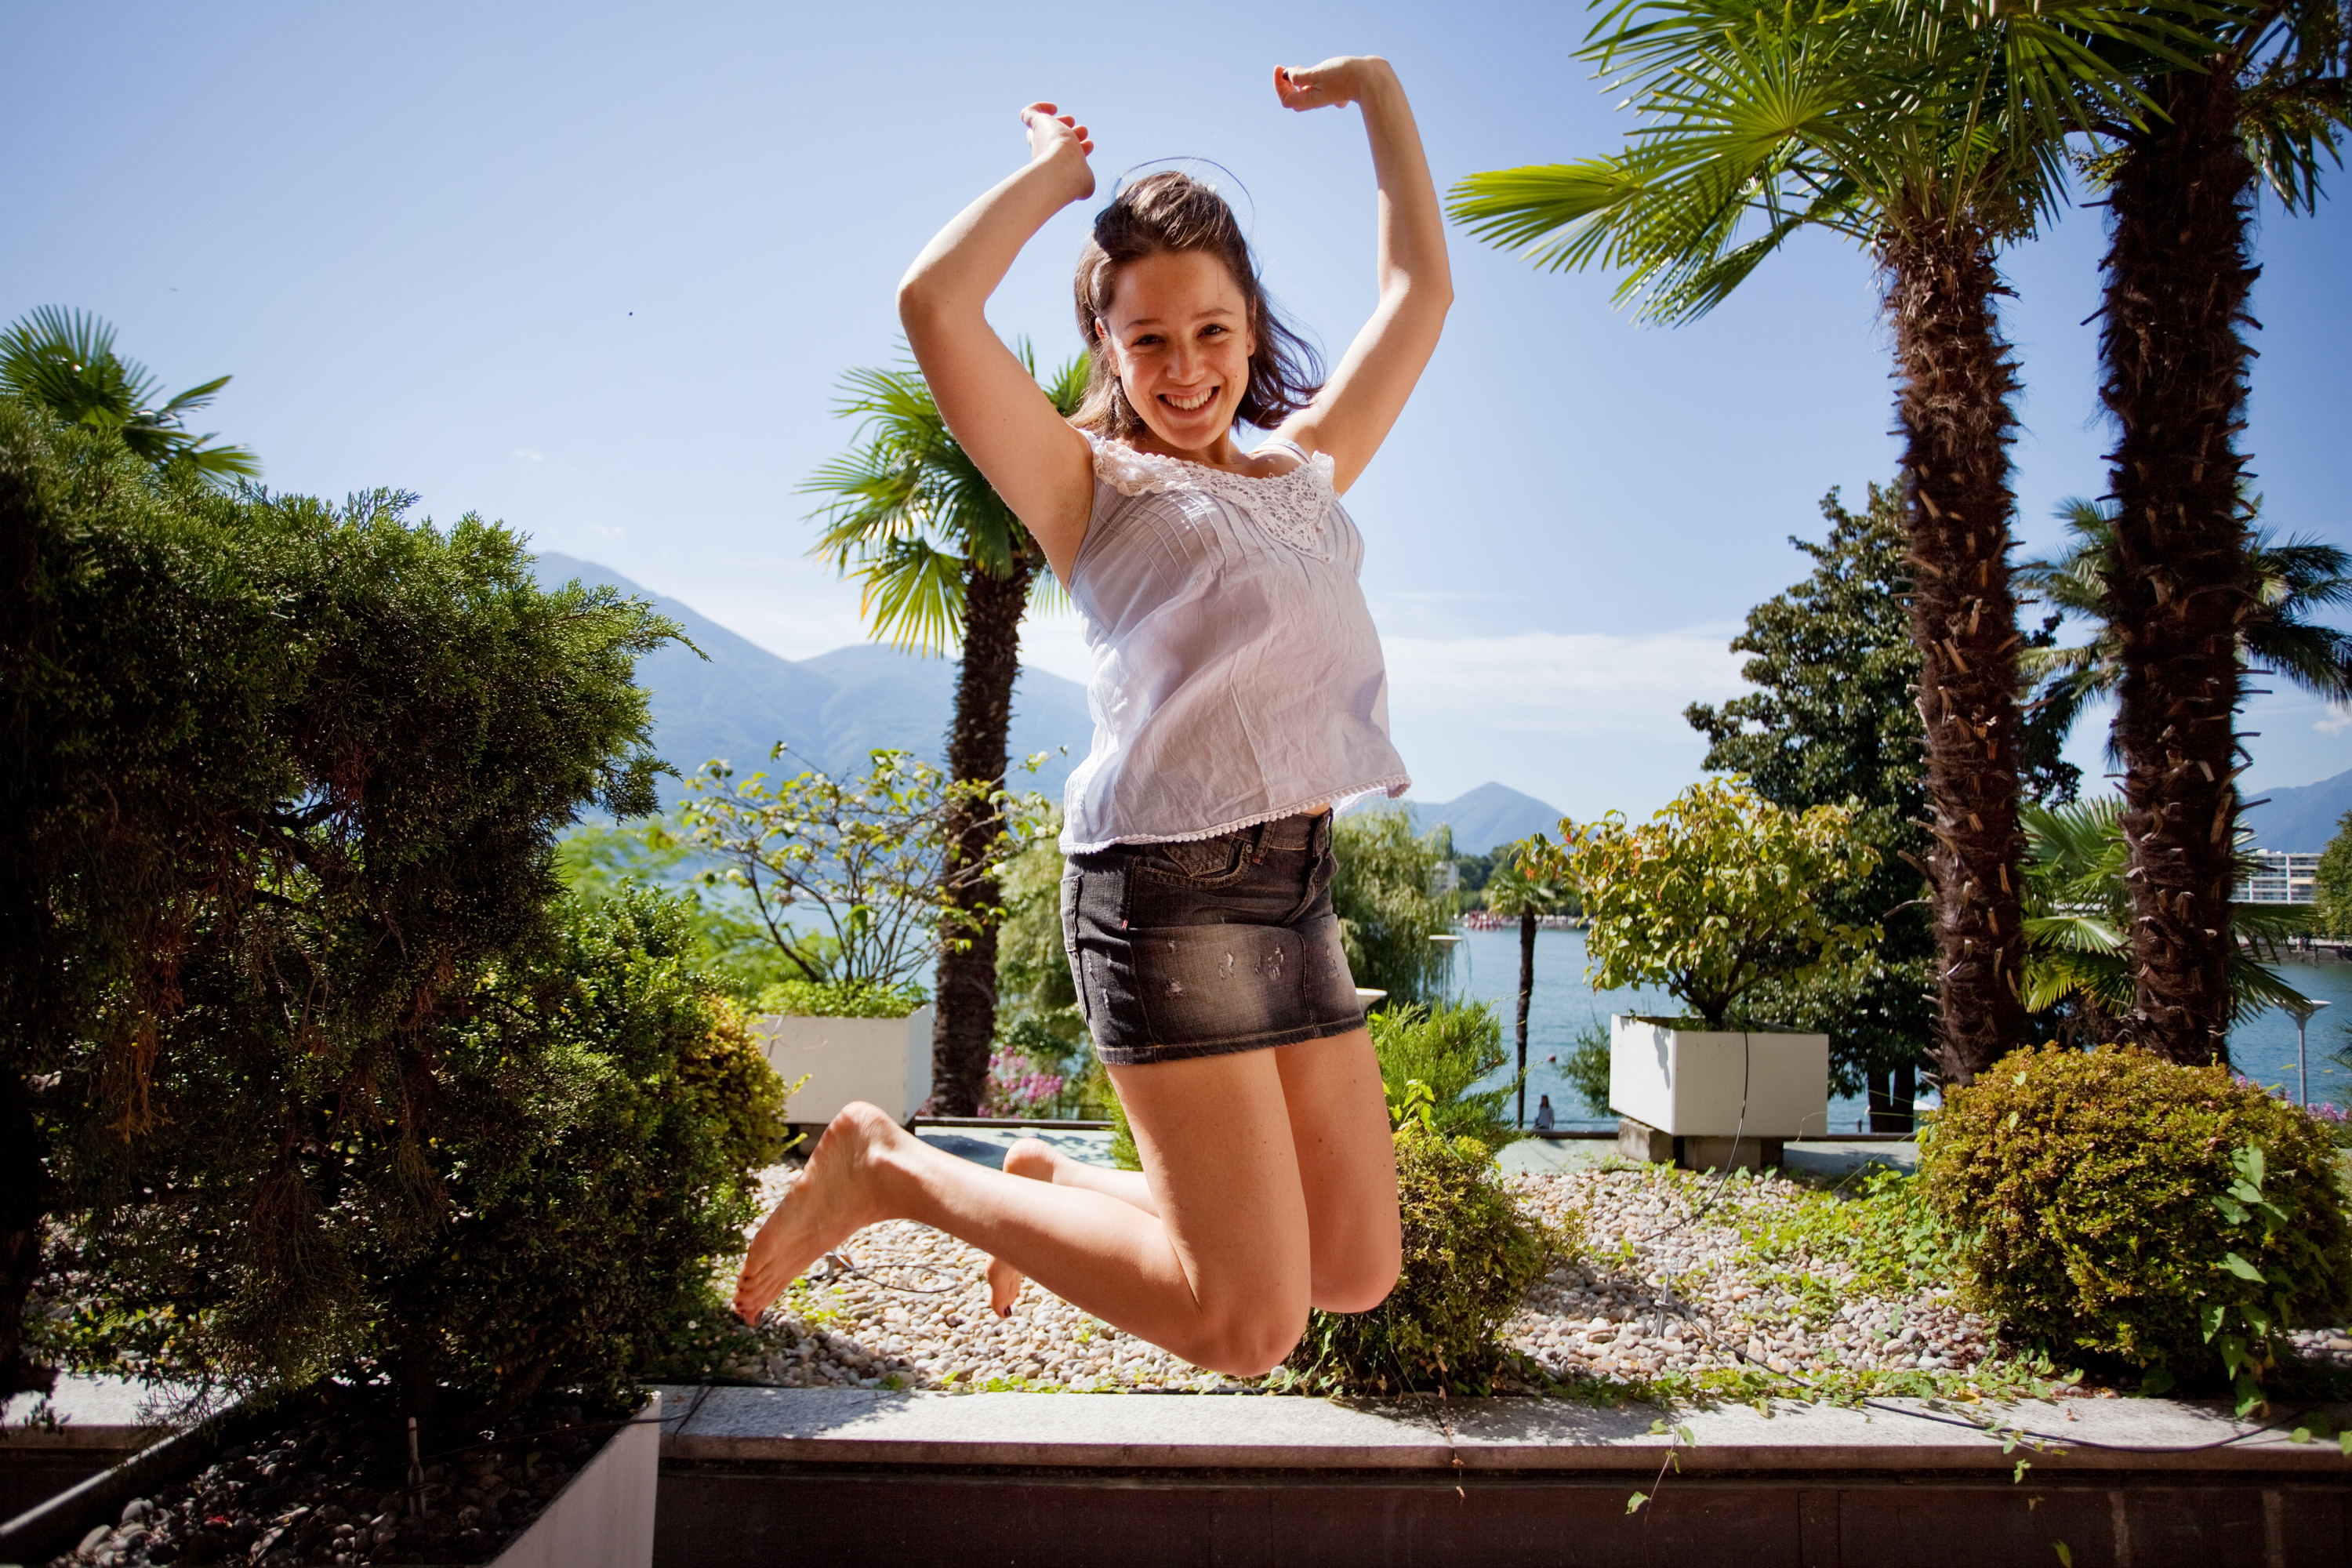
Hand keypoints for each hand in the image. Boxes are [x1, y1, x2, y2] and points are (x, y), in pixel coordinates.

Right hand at [1020, 102, 1095, 198]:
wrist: (1062, 166)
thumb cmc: (1074, 175)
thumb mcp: (1086, 183)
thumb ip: (1087, 184)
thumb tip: (1088, 190)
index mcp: (1054, 166)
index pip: (1058, 154)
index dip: (1072, 146)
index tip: (1088, 143)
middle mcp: (1044, 154)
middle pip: (1050, 140)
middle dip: (1070, 133)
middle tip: (1083, 131)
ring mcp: (1039, 139)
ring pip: (1045, 129)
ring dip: (1064, 123)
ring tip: (1078, 125)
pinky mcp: (1037, 124)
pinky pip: (1028, 113)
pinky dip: (1040, 107)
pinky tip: (1054, 108)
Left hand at [1273, 57, 1389, 111]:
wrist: (1373, 79)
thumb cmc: (1345, 75)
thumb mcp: (1318, 73)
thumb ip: (1300, 76)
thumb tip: (1287, 76)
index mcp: (1310, 99)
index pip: (1286, 98)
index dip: (1278, 84)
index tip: (1280, 67)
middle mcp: (1318, 100)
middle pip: (1295, 98)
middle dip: (1288, 83)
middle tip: (1293, 67)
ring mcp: (1329, 95)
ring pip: (1308, 92)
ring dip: (1302, 80)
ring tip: (1305, 67)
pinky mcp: (1339, 89)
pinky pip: (1324, 88)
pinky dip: (1319, 80)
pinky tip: (1326, 72)